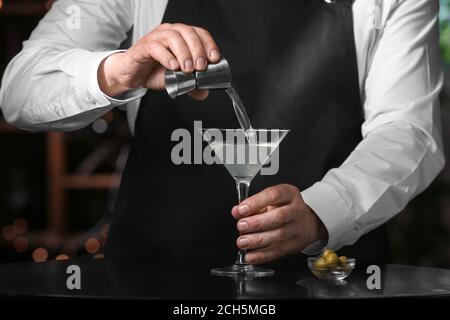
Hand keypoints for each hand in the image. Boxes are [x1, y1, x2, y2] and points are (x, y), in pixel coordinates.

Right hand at [98, 23, 220, 98]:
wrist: (133, 75)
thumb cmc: (154, 71)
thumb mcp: (177, 80)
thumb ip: (191, 85)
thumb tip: (204, 92)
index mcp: (181, 37)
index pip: (199, 33)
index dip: (208, 44)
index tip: (213, 59)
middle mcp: (169, 33)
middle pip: (187, 32)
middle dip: (198, 50)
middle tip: (200, 67)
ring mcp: (156, 38)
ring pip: (172, 36)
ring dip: (184, 53)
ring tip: (187, 69)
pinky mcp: (143, 47)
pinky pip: (155, 47)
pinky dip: (166, 57)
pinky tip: (173, 67)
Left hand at [231, 184, 327, 264]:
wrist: (307, 222)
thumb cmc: (283, 208)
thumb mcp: (269, 200)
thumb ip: (252, 205)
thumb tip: (237, 211)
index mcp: (289, 194)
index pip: (274, 195)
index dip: (256, 202)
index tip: (241, 209)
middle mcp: (296, 210)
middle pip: (278, 217)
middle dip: (257, 223)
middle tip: (241, 226)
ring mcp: (298, 228)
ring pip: (279, 235)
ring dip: (258, 240)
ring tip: (243, 242)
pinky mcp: (296, 244)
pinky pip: (279, 251)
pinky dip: (262, 255)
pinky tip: (250, 256)